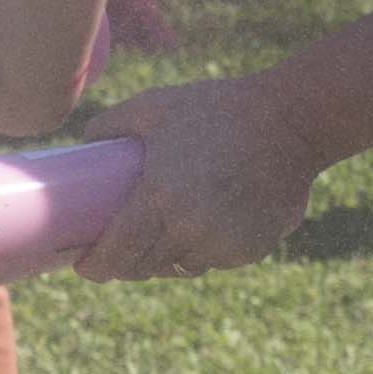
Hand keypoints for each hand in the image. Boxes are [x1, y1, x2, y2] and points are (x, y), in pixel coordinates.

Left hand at [80, 65, 341, 279]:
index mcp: (159, 198)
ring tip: (155, 238)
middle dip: (124, 265)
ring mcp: (223, 244)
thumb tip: (82, 144)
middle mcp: (190, 229)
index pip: (117, 253)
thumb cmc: (215, 109)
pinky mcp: (250, 249)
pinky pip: (213, 260)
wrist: (290, 121)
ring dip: (163, 258)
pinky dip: (200, 251)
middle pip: (143, 267)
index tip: (83, 265)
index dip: (95, 266)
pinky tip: (196, 230)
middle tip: (113, 251)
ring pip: (178, 267)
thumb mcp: (154, 106)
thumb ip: (111, 124)